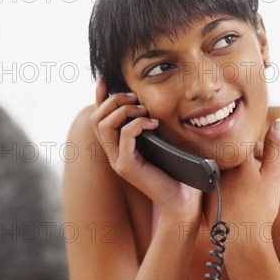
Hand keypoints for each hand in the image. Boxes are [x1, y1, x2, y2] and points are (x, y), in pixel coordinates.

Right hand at [89, 78, 202, 223]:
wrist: (182, 200)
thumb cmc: (176, 172)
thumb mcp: (162, 144)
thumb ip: (151, 128)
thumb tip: (150, 104)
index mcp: (118, 147)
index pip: (99, 119)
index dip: (99, 98)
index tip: (104, 80)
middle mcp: (113, 154)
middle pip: (97, 118)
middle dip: (114, 100)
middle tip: (136, 98)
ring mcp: (118, 161)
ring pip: (104, 125)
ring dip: (123, 110)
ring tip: (143, 110)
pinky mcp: (128, 167)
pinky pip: (124, 136)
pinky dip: (137, 124)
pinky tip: (153, 123)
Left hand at [203, 118, 279, 238]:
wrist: (243, 238)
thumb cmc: (260, 207)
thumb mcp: (272, 174)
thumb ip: (274, 146)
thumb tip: (278, 121)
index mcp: (234, 157)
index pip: (246, 142)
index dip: (260, 151)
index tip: (266, 163)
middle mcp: (218, 165)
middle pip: (236, 156)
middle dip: (252, 163)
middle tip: (265, 180)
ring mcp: (209, 179)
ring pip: (228, 169)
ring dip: (242, 176)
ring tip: (256, 193)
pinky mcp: (203, 193)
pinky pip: (218, 182)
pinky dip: (230, 187)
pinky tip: (241, 201)